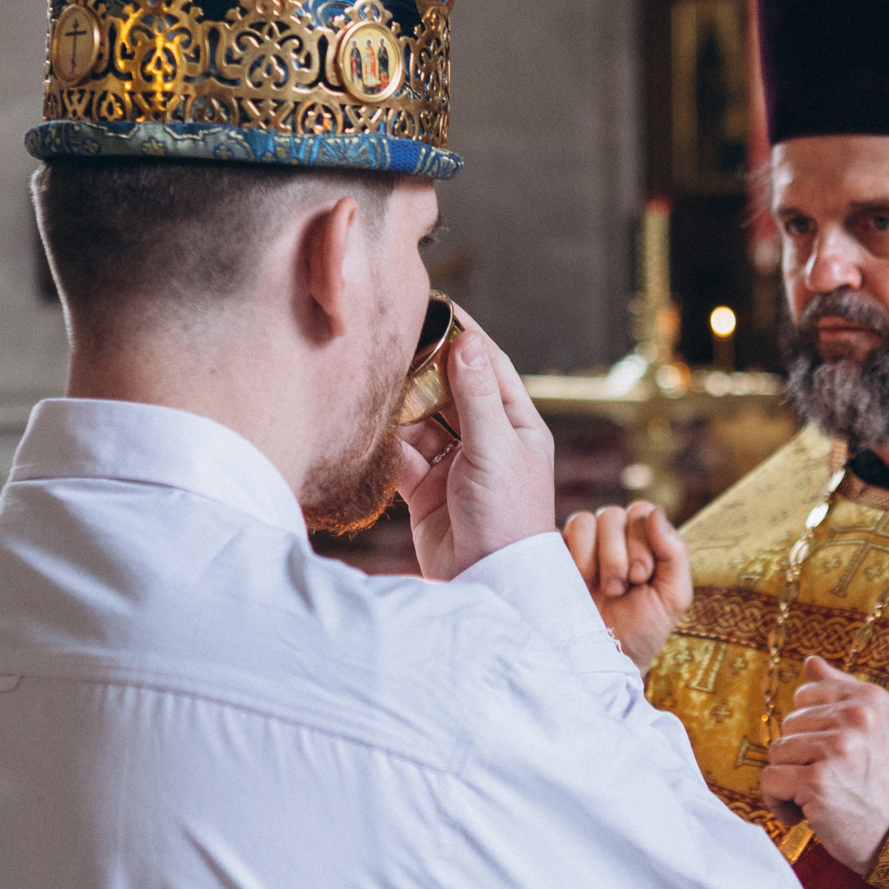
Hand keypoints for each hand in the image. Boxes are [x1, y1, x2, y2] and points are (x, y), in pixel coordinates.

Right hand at [397, 315, 555, 580]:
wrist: (489, 581)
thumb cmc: (507, 515)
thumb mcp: (495, 447)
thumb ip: (476, 395)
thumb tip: (468, 341)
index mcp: (516, 425)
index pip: (490, 366)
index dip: (466, 336)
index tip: (439, 306)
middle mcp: (487, 440)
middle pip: (450, 390)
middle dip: (423, 370)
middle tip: (392, 344)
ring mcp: (455, 465)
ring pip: (422, 421)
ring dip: (401, 408)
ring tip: (374, 384)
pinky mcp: (427, 490)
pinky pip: (403, 456)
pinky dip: (388, 445)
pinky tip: (371, 429)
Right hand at [562, 502, 690, 670]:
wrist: (606, 659)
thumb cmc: (643, 629)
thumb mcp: (673, 596)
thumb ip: (675, 552)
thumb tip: (656, 512)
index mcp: (642, 538)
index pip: (641, 511)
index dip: (641, 541)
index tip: (640, 578)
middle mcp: (611, 535)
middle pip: (611, 515)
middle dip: (617, 556)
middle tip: (619, 589)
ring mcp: (580, 546)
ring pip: (582, 521)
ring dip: (592, 558)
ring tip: (599, 590)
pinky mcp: (554, 557)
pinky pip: (555, 534)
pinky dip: (568, 556)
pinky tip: (576, 582)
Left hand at [759, 656, 888, 876]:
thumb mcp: (885, 728)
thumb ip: (846, 691)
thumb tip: (810, 662)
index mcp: (870, 699)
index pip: (806, 696)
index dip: (810, 730)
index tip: (830, 753)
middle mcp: (855, 718)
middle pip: (788, 725)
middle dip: (800, 757)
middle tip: (830, 780)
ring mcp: (836, 749)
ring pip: (776, 753)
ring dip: (790, 781)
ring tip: (821, 798)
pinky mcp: (817, 781)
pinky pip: (770, 781)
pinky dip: (780, 803)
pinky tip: (806, 814)